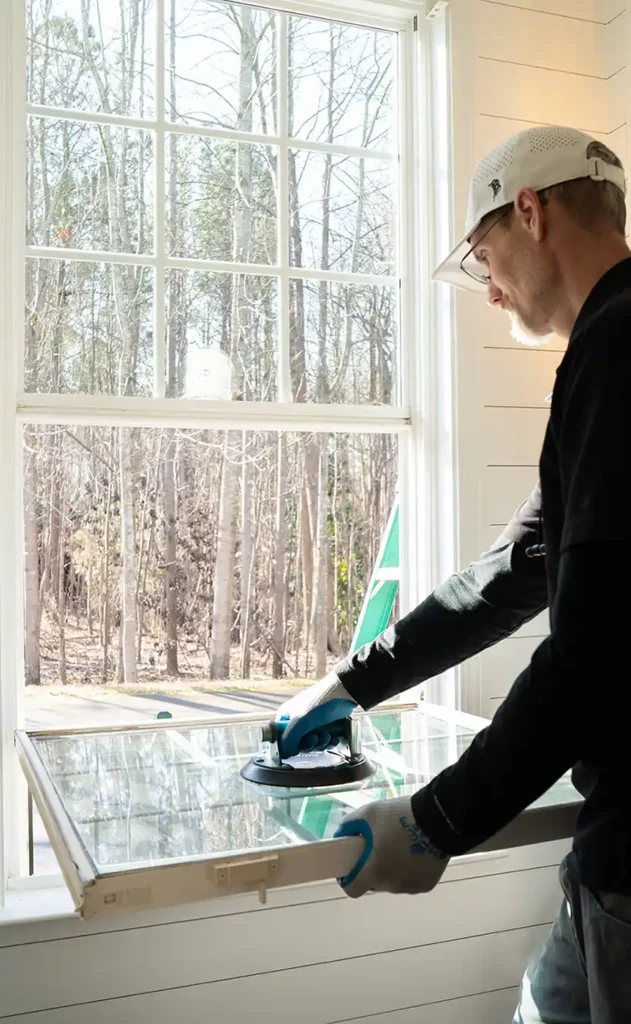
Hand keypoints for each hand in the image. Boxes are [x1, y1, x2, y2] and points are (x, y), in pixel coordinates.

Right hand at [274, 673, 356, 758]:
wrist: (344, 692)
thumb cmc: (319, 702)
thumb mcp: (300, 722)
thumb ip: (289, 740)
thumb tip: (284, 754)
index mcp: (286, 716)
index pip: (280, 738)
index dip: (288, 746)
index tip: (297, 747)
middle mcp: (296, 721)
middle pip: (297, 744)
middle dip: (309, 744)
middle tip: (315, 737)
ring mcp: (311, 724)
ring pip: (312, 744)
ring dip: (320, 743)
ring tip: (327, 735)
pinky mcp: (324, 726)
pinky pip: (323, 742)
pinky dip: (328, 742)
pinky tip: (334, 738)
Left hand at [334, 795, 449, 897]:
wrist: (438, 819)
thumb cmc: (400, 816)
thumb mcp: (369, 813)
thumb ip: (350, 825)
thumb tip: (342, 835)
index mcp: (375, 870)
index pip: (352, 889)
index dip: (349, 879)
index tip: (352, 866)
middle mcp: (391, 885)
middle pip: (374, 883)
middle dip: (373, 868)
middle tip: (379, 847)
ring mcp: (410, 887)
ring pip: (393, 882)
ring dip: (392, 870)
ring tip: (400, 846)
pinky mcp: (425, 885)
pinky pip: (410, 881)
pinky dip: (409, 871)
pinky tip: (415, 853)